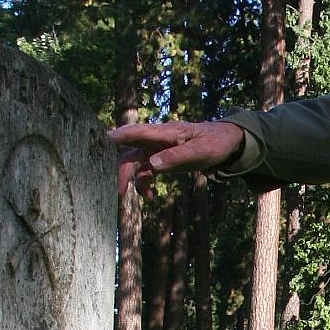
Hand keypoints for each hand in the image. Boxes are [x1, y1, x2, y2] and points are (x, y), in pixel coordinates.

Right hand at [110, 120, 246, 197]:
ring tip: (134, 197)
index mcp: (166, 133)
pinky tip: (149, 197)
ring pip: (136, 163)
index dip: (119, 136)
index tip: (102, 140)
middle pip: (132, 152)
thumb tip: (152, 165)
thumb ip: (177, 157)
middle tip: (119, 190)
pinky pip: (145, 172)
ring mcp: (158, 150)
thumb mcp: (201, 151)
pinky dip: (143, 183)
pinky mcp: (161, 159)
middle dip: (122, 170)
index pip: (137, 133)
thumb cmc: (215, 142)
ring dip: (132, 180)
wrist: (226, 143)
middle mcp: (157, 140)